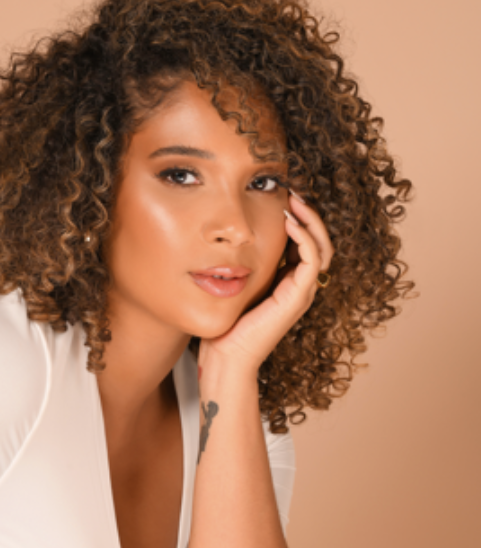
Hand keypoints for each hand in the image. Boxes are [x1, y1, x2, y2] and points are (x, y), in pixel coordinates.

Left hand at [199, 192, 333, 376]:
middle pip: (321, 241)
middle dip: (309, 213)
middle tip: (292, 190)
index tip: (282, 194)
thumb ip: (240, 261)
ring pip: (323, 247)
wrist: (224, 357)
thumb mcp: (234, 283)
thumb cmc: (224, 325)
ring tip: (293, 200)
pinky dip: (305, 237)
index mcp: (288, 282)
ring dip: (310, 220)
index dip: (299, 217)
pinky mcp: (297, 298)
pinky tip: (288, 222)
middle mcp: (300, 287)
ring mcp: (302, 293)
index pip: (306, 242)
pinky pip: (313, 260)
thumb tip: (227, 234)